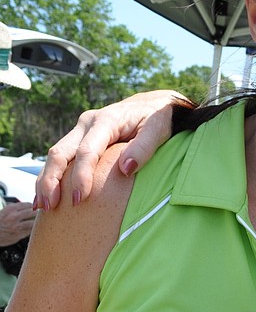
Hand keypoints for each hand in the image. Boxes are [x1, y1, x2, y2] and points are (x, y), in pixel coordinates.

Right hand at [0, 201, 35, 246]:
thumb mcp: (4, 211)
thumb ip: (13, 209)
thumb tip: (23, 206)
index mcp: (10, 209)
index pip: (27, 205)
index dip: (33, 206)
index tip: (36, 206)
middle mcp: (14, 217)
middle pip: (32, 213)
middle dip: (37, 213)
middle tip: (39, 213)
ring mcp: (17, 227)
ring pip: (32, 223)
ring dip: (37, 222)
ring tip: (38, 221)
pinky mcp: (19, 235)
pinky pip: (29, 232)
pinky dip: (33, 230)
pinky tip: (34, 229)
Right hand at [35, 90, 189, 210]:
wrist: (152, 106)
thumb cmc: (157, 120)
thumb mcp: (157, 130)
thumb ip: (143, 149)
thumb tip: (125, 169)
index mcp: (106, 121)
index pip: (87, 151)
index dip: (81, 176)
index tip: (80, 199)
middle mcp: (87, 124)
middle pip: (61, 152)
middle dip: (52, 180)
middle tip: (50, 206)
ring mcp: (81, 131)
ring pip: (56, 155)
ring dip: (46, 180)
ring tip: (41, 206)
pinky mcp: (79, 139)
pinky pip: (61, 159)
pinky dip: (50, 177)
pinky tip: (44, 196)